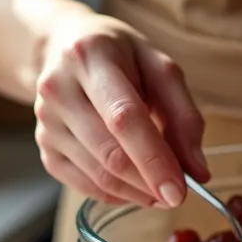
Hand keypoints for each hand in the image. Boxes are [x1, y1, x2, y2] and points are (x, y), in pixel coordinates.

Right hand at [34, 11, 209, 205]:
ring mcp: (46, 121)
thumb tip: (197, 171)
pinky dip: (117, 194)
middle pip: (110, 153)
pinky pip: (84, 185)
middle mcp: (59, 88)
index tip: (178, 192)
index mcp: (91, 56)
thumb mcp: (159, 68)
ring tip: (160, 190)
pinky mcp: (44, 146)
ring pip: (98, 175)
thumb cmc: (119, 55)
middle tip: (178, 195)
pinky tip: (135, 187)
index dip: (154, 159)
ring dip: (136, 192)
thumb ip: (184, 116)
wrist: (62, 45)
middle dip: (149, 183)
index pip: (124, 117)